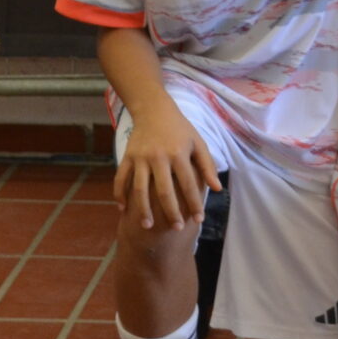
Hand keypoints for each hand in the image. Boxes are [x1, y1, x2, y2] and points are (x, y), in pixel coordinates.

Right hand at [114, 107, 218, 230]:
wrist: (154, 110)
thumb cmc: (180, 129)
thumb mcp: (198, 142)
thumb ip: (207, 166)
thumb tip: (217, 189)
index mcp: (179, 154)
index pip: (188, 184)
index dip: (195, 203)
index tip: (199, 219)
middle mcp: (159, 157)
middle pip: (164, 191)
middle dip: (171, 212)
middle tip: (176, 228)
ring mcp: (140, 158)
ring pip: (140, 189)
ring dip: (143, 209)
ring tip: (148, 226)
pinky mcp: (127, 157)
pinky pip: (121, 178)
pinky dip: (120, 194)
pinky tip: (123, 209)